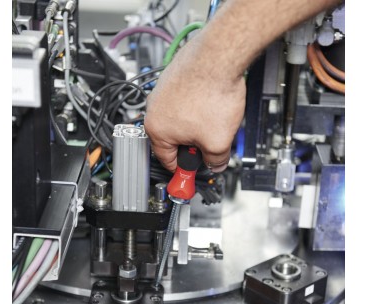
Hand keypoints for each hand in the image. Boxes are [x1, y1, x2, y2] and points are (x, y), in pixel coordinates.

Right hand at [145, 35, 244, 173]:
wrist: (220, 56)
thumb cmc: (213, 93)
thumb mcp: (218, 142)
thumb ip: (216, 160)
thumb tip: (216, 164)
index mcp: (156, 129)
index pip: (166, 160)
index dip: (183, 171)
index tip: (189, 176)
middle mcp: (154, 108)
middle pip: (174, 138)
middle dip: (194, 144)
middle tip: (210, 147)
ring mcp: (163, 90)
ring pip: (181, 118)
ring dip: (198, 123)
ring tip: (215, 118)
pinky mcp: (175, 76)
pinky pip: (186, 99)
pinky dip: (199, 104)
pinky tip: (213, 102)